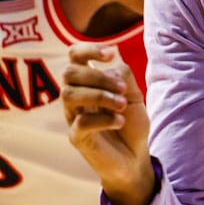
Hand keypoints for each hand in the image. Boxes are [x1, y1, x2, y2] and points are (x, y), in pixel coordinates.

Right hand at [62, 42, 155, 204]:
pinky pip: (80, 122)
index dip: (88, 49)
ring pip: (68, 95)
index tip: (111, 54)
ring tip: (121, 106)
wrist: (135, 155)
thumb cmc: (131, 121)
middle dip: (98, 76)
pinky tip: (120, 121)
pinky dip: (104, 119)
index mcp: (89, 83)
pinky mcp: (77, 138)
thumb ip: (123, 76)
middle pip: (69, 73)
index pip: (74, 57)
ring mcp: (73, 117)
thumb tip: (111, 63)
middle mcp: (76, 97)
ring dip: (100, 95)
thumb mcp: (132, 94)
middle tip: (122, 89)